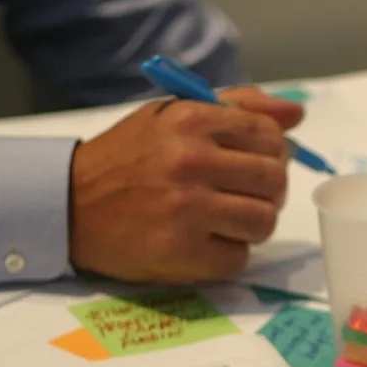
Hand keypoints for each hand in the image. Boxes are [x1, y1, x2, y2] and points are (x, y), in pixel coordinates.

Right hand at [68, 87, 304, 282]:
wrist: (70, 204)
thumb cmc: (129, 158)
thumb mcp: (173, 116)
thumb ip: (238, 108)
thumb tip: (296, 114)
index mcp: (190, 121)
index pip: (270, 136)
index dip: (272, 153)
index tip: (252, 163)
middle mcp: (190, 162)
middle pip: (275, 180)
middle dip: (267, 190)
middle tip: (241, 194)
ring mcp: (187, 210)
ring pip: (264, 221)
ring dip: (251, 224)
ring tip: (224, 219)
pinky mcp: (182, 253)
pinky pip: (238, 258)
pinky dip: (228, 254)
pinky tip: (204, 242)